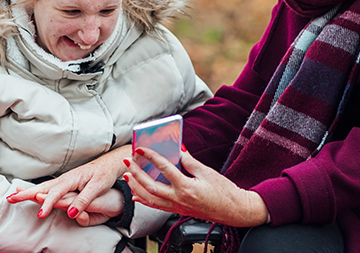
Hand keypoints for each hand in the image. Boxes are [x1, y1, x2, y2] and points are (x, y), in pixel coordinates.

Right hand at [6, 146, 125, 221]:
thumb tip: (71, 214)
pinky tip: (28, 194)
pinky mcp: (64, 183)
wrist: (109, 164)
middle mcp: (64, 179)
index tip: (40, 215)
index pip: (57, 193)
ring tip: (12, 197)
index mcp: (72, 179)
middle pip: (42, 188)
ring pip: (42, 187)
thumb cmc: (104, 175)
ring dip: (26, 192)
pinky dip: (35, 191)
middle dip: (26, 194)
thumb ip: (84, 200)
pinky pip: (46, 188)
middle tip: (10, 199)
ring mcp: (63, 180)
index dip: (48, 204)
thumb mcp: (98, 188)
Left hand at [125, 146, 269, 228]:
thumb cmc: (223, 192)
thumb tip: (178, 150)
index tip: (142, 149)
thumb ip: (190, 162)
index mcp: (186, 187)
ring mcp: (176, 206)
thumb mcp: (207, 172)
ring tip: (128, 176)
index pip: (164, 169)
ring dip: (135, 186)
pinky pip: (155, 206)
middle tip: (128, 161)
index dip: (151, 157)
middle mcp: (178, 199)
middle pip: (150, 185)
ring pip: (149, 198)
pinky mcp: (177, 210)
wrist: (231, 209)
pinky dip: (144, 199)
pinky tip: (137, 195)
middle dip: (136, 172)